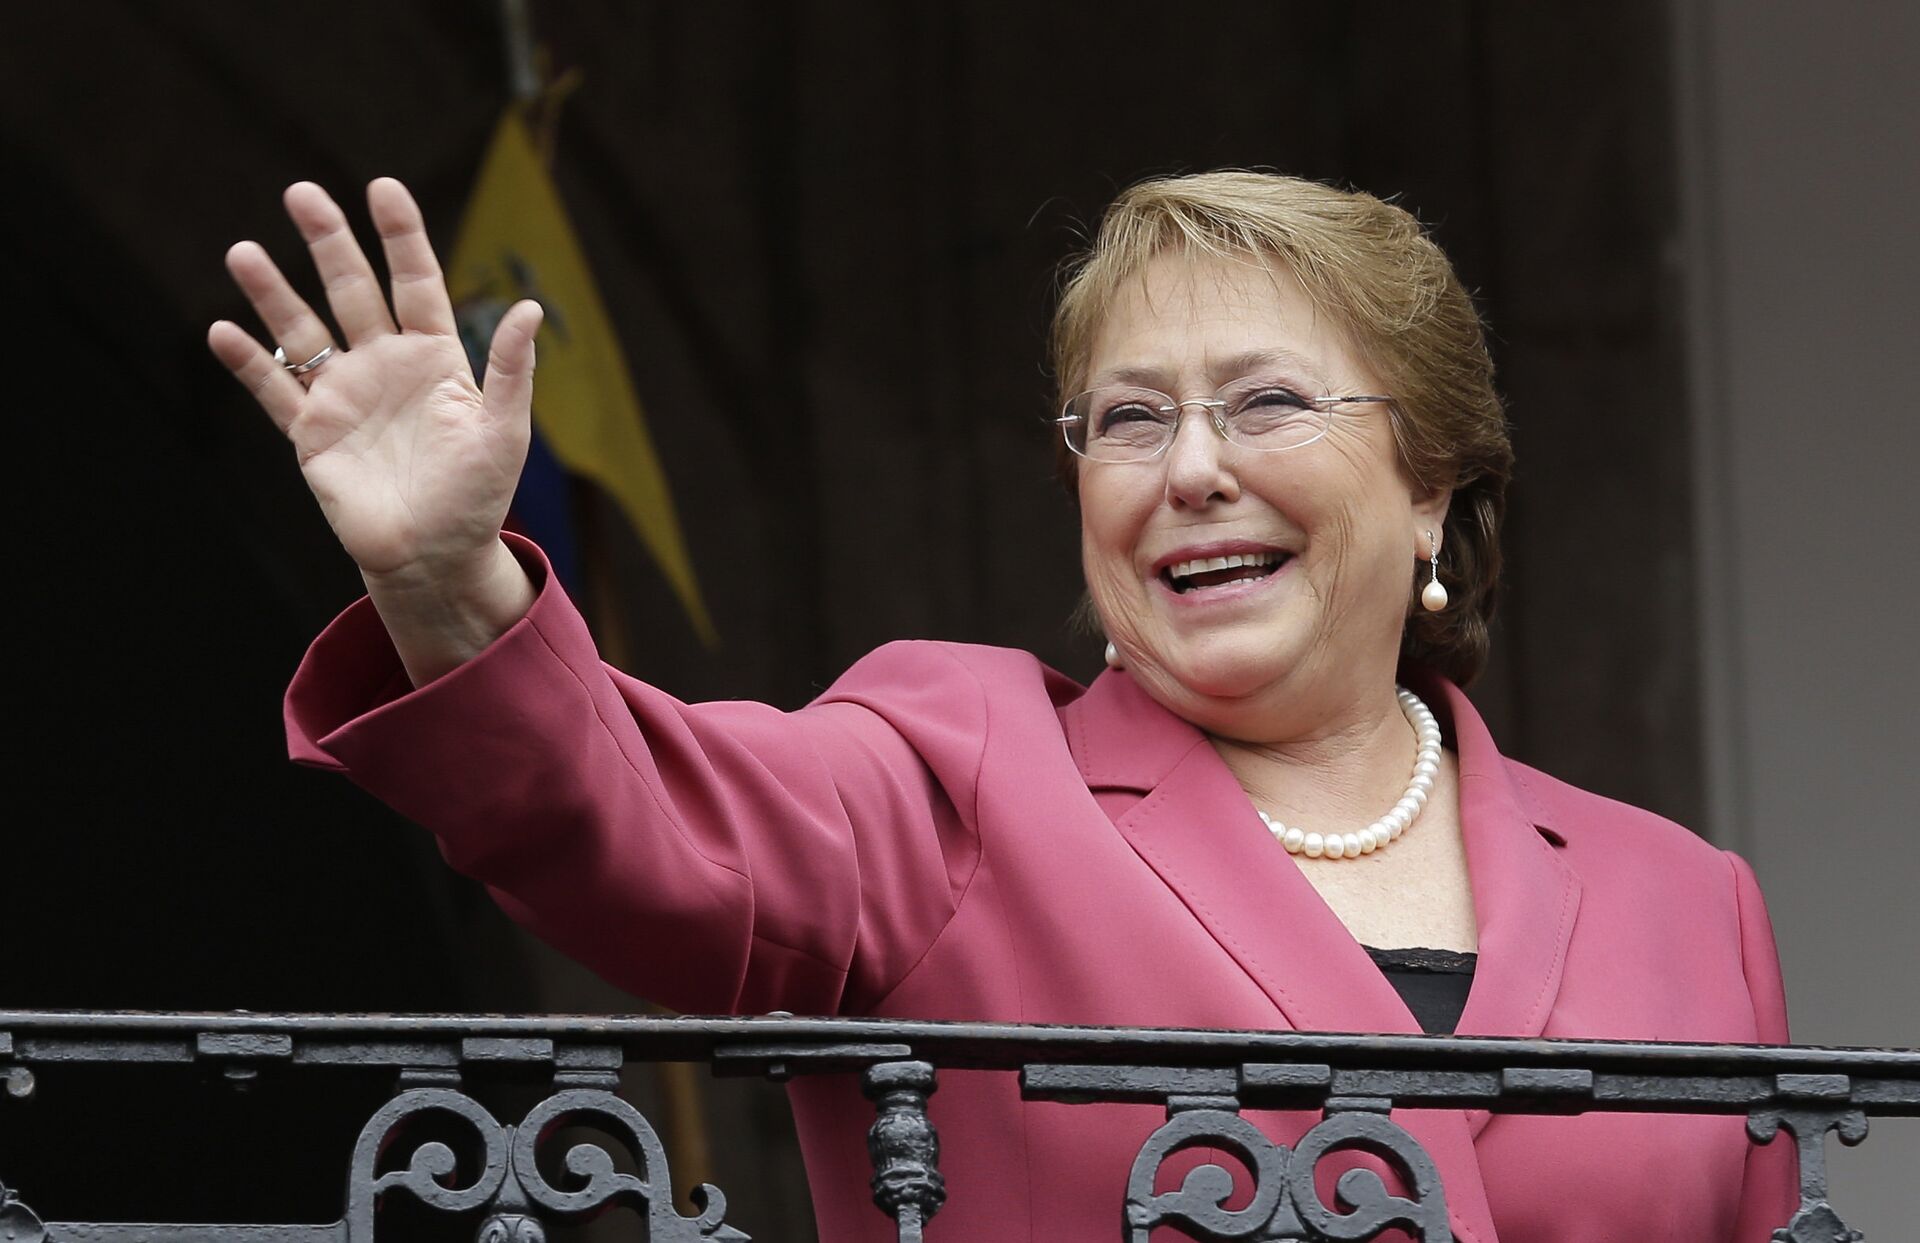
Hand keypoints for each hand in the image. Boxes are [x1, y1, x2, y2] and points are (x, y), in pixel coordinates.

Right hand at [209, 179, 542, 680]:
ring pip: (303, 331)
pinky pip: (274, 390)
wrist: (435, 557)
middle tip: (302, 193)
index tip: (384, 188)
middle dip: (329, 243)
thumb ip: (511, 369)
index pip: (417, 282)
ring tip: (245, 250)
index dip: (401, 236)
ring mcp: (344, 396)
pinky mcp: (312, 434)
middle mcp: (385, 366)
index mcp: (436, 358)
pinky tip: (221, 330)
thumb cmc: (479, 497)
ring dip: (273, 292)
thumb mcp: (505, 432)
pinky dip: (248, 363)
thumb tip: (529, 306)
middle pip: (353, 290)